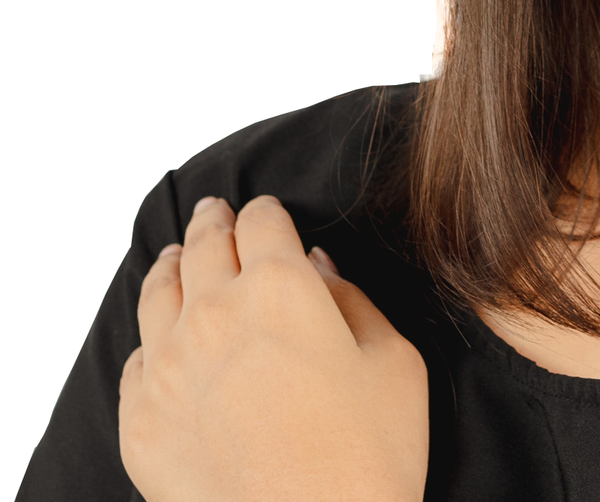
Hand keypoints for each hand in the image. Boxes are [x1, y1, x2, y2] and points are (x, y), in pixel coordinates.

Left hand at [118, 194, 428, 501]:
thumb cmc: (370, 457)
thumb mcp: (394, 360)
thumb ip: (353, 299)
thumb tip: (318, 266)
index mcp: (284, 287)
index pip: (264, 221)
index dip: (267, 210)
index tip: (268, 211)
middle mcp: (216, 314)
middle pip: (206, 245)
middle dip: (215, 223)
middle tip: (216, 212)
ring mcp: (169, 369)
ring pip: (158, 293)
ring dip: (173, 266)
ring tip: (178, 257)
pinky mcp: (140, 423)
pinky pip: (137, 361)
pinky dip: (151, 338)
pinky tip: (162, 338)